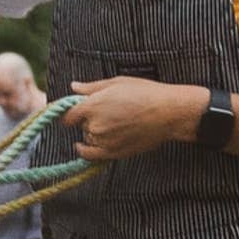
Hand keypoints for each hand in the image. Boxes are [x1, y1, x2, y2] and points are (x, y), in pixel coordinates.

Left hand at [64, 77, 204, 161]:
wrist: (169, 113)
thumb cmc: (146, 93)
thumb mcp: (117, 83)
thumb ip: (91, 87)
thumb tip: (74, 87)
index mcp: (93, 106)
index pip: (68, 114)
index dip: (72, 112)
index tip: (76, 111)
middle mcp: (94, 125)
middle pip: (82, 125)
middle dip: (90, 119)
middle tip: (110, 112)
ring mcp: (103, 141)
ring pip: (88, 138)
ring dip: (94, 133)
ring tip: (116, 123)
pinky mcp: (113, 153)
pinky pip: (90, 155)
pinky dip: (85, 151)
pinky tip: (82, 146)